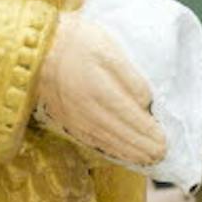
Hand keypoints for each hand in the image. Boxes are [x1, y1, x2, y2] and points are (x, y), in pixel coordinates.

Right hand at [38, 14, 167, 165]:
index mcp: (102, 92)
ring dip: (128, 153)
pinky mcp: (66, 120)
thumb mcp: (109, 50)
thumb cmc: (77, 42)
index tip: (165, 142)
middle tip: (161, 155)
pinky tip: (119, 153)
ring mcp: (76, 118)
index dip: (149, 133)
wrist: (36, 48)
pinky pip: (91, 140)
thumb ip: (130, 77)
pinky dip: (109, 150)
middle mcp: (89, 111)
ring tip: (146, 159)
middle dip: (143, 148)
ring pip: (107, 141)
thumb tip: (146, 102)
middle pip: (121, 135)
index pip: (132, 119)